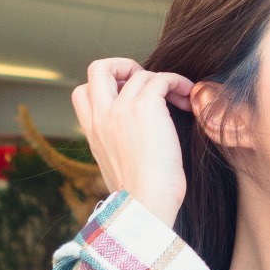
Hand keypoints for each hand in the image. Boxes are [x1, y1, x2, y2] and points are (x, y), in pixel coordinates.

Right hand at [71, 58, 192, 228]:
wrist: (146, 204)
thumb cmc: (141, 195)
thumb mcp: (117, 166)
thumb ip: (118, 143)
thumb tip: (139, 134)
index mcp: (93, 132)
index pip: (82, 92)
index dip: (106, 86)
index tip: (130, 98)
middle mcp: (102, 116)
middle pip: (98, 68)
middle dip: (123, 65)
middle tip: (148, 83)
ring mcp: (121, 109)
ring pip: (140, 73)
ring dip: (164, 81)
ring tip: (180, 97)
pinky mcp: (145, 107)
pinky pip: (161, 78)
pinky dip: (177, 82)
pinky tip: (187, 99)